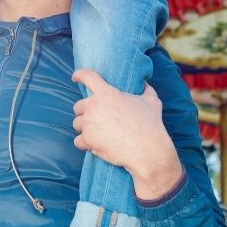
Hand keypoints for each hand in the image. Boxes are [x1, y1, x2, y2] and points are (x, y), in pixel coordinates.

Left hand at [71, 69, 182, 199]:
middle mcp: (94, 106)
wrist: (148, 151)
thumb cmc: (150, 125)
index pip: (87, 76)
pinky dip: (85, 144)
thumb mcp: (152, 102)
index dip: (79, 75)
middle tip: (98, 120)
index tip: (75, 78)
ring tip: (98, 133)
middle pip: (79, 106)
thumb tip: (144, 83)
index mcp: (107, 93)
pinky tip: (94, 145)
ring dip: (85, 128)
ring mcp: (88, 123)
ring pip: (77, 123)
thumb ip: (146, 89)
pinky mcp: (87, 139)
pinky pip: (78, 141)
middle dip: (86, 112)